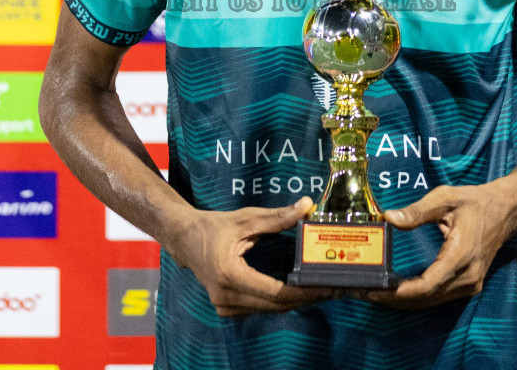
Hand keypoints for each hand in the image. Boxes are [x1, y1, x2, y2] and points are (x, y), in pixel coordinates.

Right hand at [167, 196, 338, 316]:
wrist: (184, 240)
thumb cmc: (213, 227)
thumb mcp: (246, 219)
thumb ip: (278, 217)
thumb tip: (306, 206)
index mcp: (229, 274)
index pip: (274, 291)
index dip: (302, 291)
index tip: (325, 286)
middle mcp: (226, 296)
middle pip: (275, 305)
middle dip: (305, 297)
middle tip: (332, 288)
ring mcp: (225, 306)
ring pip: (269, 309)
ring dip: (295, 302)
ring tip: (321, 290)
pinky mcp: (227, 308)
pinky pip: (260, 308)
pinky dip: (280, 302)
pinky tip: (299, 293)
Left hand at [359, 184, 516, 309]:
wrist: (506, 210)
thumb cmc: (476, 202)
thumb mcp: (446, 198)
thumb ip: (417, 211)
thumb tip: (389, 218)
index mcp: (462, 255)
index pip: (427, 284)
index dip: (400, 292)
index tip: (377, 290)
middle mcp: (468, 276)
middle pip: (426, 298)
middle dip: (394, 298)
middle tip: (365, 291)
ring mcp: (470, 284)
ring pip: (432, 301)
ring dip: (403, 301)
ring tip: (375, 293)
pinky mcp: (469, 285)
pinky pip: (439, 297)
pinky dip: (417, 297)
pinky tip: (397, 292)